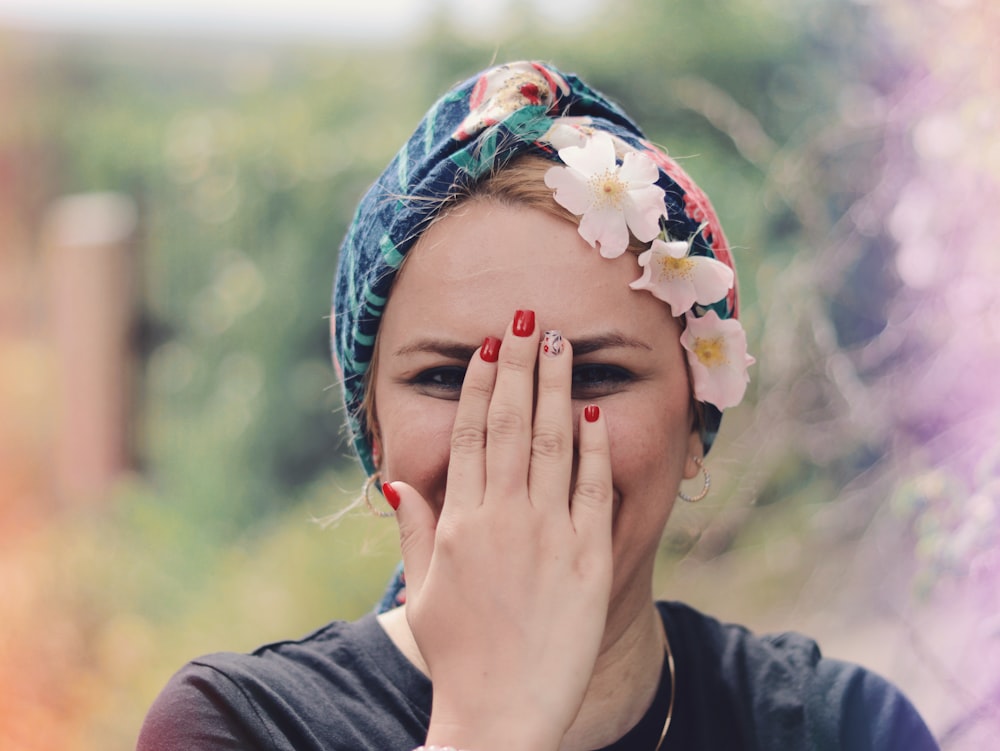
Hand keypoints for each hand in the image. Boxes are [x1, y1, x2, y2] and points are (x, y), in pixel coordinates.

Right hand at [388, 310, 613, 750]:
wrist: (500, 714)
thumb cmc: (456, 656)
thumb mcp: (423, 593)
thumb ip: (413, 531)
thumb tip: (395, 481)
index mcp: (459, 522)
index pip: (473, 435)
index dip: (482, 386)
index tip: (491, 347)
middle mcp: (503, 518)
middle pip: (512, 425)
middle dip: (520, 367)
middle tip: (527, 319)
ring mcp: (549, 536)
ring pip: (554, 445)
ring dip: (556, 389)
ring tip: (560, 345)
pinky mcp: (588, 560)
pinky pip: (593, 491)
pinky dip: (594, 450)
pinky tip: (594, 413)